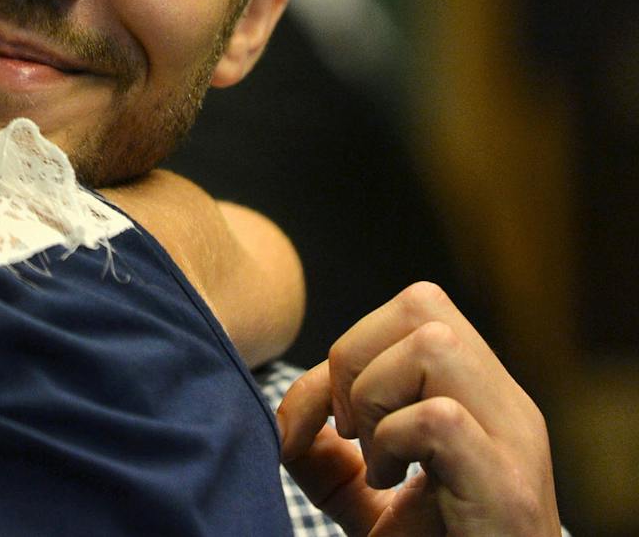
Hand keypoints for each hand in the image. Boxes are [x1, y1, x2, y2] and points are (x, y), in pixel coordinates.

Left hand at [276, 282, 561, 535]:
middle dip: (359, 357)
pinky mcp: (506, 488)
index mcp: (480, 394)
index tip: (334, 420)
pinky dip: (393, 443)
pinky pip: (439, 418)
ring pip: (435, 345)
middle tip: (353, 429)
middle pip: (423, 303)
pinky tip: (392, 485)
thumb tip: (283, 421)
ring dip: (378, 398)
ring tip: (378, 458)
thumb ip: (324, 452)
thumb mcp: (365, 495)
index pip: (414, 304)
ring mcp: (514, 442)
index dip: (351, 346)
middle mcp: (507, 406)